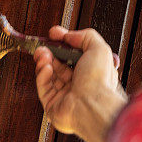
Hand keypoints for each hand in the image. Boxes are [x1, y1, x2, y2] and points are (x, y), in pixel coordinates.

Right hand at [34, 26, 125, 141]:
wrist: (91, 105)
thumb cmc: (100, 81)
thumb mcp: (99, 48)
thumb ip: (85, 37)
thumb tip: (68, 35)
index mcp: (92, 74)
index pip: (73, 56)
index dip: (63, 44)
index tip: (54, 35)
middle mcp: (79, 86)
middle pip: (59, 65)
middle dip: (50, 53)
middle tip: (43, 46)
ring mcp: (65, 97)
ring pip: (50, 76)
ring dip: (44, 62)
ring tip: (41, 54)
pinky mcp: (52, 106)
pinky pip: (44, 88)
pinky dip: (42, 75)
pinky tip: (45, 67)